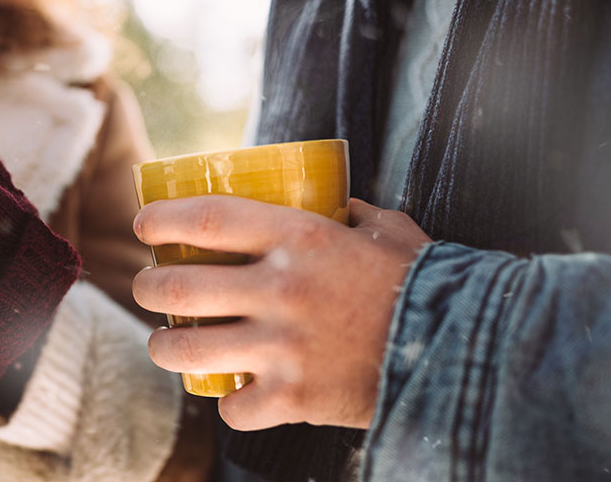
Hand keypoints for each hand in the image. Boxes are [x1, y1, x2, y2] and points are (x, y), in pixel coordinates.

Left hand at [131, 197, 429, 430]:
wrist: (467, 351)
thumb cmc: (425, 283)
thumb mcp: (387, 230)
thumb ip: (351, 213)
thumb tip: (332, 201)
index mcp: (301, 238)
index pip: (205, 218)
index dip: (161, 219)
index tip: (143, 225)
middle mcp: (282, 289)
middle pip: (177, 286)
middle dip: (148, 287)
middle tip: (147, 288)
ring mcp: (284, 347)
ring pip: (187, 349)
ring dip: (164, 346)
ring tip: (165, 344)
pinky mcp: (295, 398)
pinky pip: (233, 407)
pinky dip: (231, 404)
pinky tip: (237, 396)